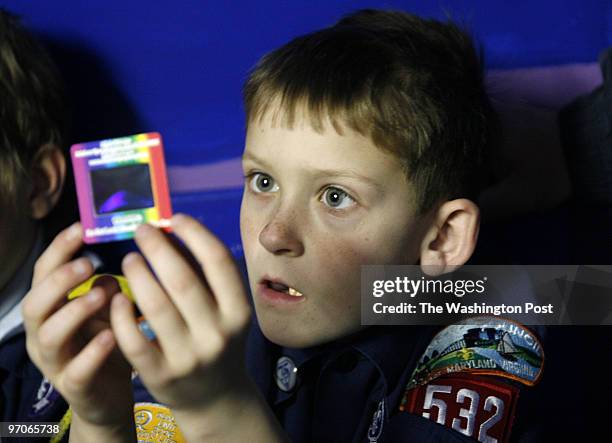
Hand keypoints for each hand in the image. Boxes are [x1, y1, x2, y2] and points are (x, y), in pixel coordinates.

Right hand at [22, 223, 133, 430]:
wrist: (109, 397)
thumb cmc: (107, 343)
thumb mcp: (108, 310)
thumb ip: (108, 287)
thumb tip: (123, 258)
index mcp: (51, 309)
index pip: (44, 274)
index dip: (59, 250)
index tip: (80, 228)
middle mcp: (44, 333)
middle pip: (34, 303)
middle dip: (58, 281)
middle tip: (88, 264)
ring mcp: (55, 362)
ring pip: (48, 335)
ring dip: (73, 311)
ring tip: (101, 295)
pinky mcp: (73, 387)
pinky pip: (76, 370)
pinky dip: (92, 352)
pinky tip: (111, 335)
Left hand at [110, 214, 253, 437]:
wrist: (214, 396)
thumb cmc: (216, 340)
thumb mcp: (225, 310)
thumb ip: (205, 276)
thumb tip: (172, 231)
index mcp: (238, 311)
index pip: (219, 262)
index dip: (195, 233)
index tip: (175, 217)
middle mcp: (217, 334)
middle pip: (182, 279)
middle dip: (157, 247)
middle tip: (141, 230)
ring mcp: (189, 357)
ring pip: (155, 305)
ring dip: (137, 274)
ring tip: (129, 258)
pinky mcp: (161, 375)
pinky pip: (133, 338)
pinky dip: (120, 314)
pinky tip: (116, 297)